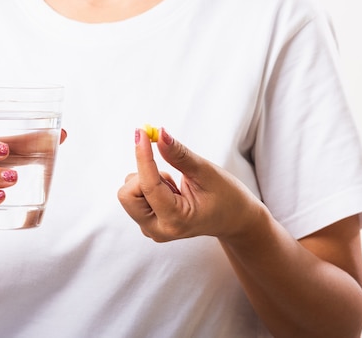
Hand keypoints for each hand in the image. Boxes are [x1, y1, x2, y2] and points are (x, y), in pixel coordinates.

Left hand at [118, 128, 261, 241]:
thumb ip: (179, 155)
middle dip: (142, 174)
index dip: (143, 156)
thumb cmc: (226, 197)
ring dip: (148, 180)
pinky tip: (172, 193)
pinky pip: (135, 195)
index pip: (148, 186)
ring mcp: (151, 228)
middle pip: (127, 194)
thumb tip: (159, 134)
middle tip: (168, 169)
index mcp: (175, 221)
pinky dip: (150, 185)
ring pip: (129, 193)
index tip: (141, 132)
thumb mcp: (206, 173)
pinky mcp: (147, 221)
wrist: (233, 219)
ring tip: (176, 187)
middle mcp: (158, 230)